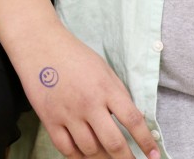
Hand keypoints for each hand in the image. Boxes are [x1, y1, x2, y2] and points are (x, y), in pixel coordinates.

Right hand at [16, 31, 159, 158]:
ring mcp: (68, 113)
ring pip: (90, 150)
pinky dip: (79, 157)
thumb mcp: (103, 69)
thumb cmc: (74, 55)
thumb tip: (134, 120)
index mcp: (106, 88)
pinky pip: (67, 149)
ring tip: (107, 158)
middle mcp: (88, 103)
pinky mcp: (49, 119)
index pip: (133, 120)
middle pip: (113, 143)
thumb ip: (118, 94)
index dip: (146, 141)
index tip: (153, 155)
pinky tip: (86, 156)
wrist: (39, 45)